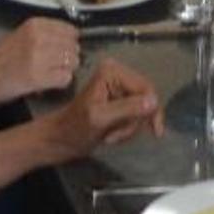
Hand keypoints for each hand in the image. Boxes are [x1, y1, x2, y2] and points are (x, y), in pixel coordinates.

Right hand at [0, 17, 81, 101]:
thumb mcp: (20, 36)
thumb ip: (44, 36)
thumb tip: (69, 42)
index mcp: (35, 24)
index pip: (70, 30)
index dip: (69, 43)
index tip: (61, 51)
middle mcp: (39, 37)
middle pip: (74, 47)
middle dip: (70, 58)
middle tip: (57, 67)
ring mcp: (39, 57)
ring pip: (73, 62)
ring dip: (66, 71)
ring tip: (52, 75)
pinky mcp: (38, 77)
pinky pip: (65, 78)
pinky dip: (60, 83)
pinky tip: (49, 84)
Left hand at [39, 59, 163, 163]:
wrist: (59, 141)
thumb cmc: (74, 129)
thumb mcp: (101, 119)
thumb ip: (127, 109)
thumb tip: (154, 101)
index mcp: (112, 72)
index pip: (146, 88)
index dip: (151, 110)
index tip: (153, 131)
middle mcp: (118, 75)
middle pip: (147, 99)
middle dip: (135, 122)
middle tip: (116, 136)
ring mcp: (118, 89)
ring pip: (143, 110)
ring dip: (130, 128)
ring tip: (110, 136)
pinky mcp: (118, 101)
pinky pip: (136, 116)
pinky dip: (127, 129)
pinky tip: (112, 135)